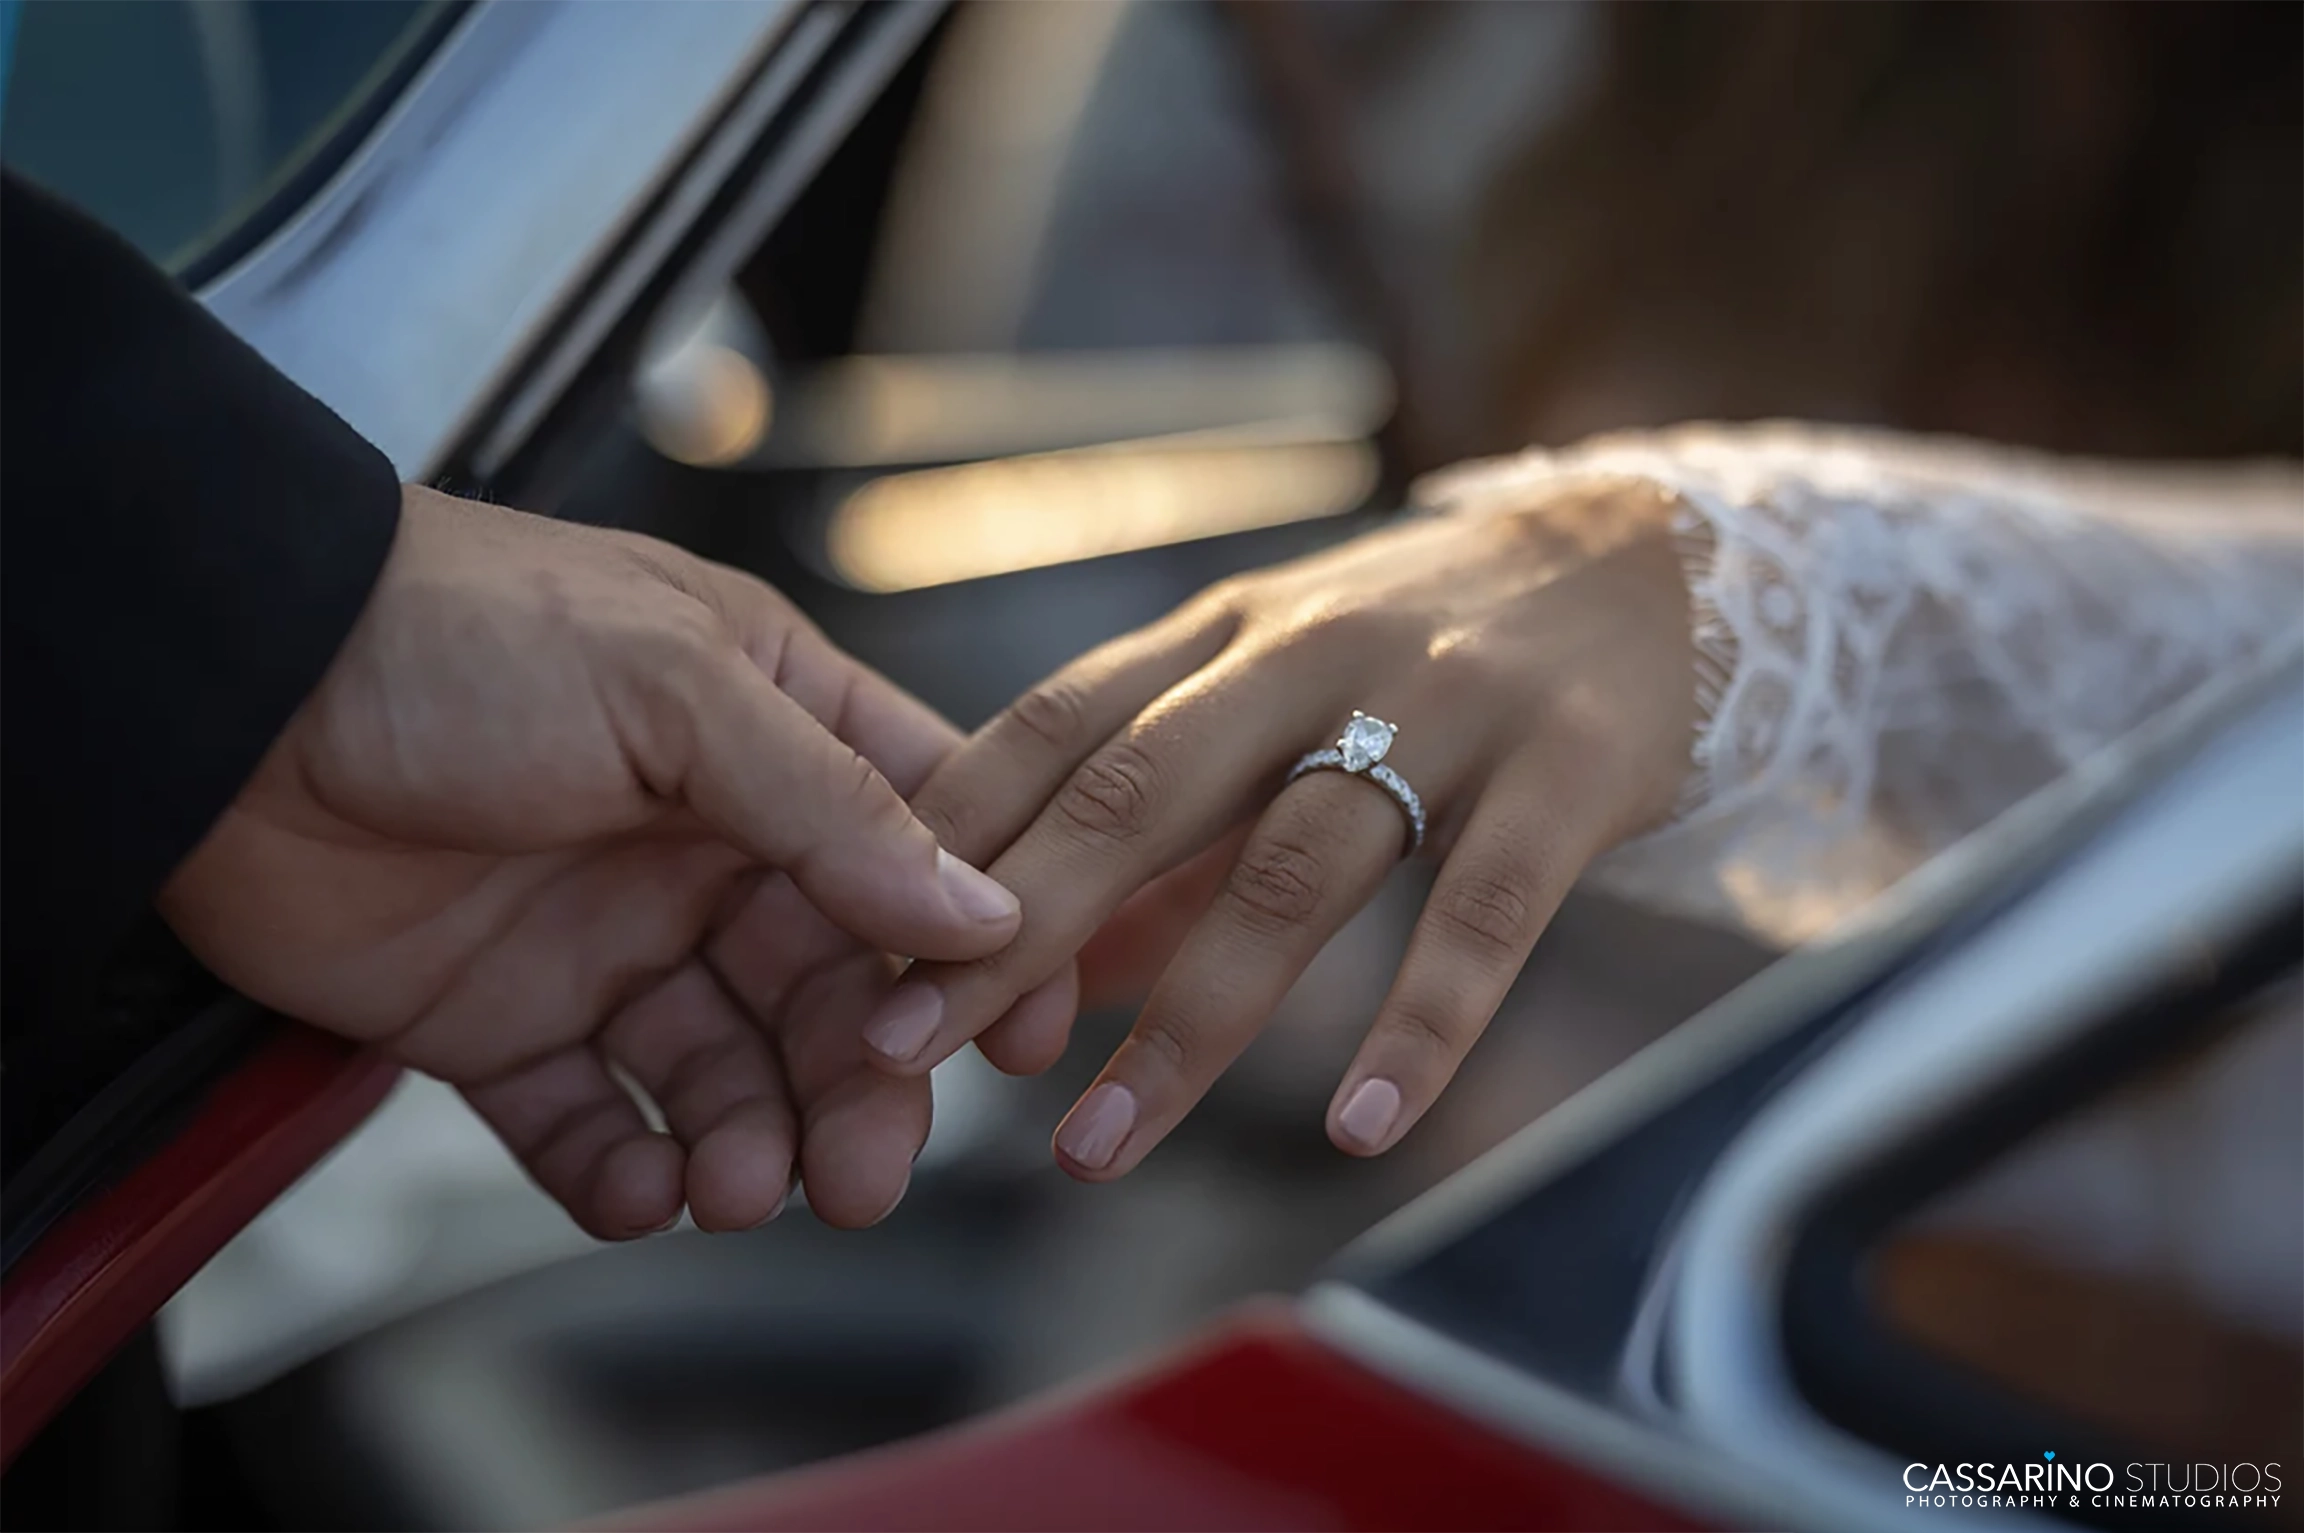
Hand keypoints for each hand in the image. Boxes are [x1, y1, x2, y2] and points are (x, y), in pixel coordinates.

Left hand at [159, 488, 1020, 1235]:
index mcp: (769, 733)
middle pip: (829, 988)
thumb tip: (979, 908)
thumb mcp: (672, 686)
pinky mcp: (504, 1019)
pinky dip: (625, 1169)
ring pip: (723, 1068)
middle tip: (864, 1173)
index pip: (919, 844)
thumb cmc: (454, 636)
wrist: (221, 694)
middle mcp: (705, 842)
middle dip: (858, 1087)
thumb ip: (831, 802)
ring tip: (742, 1188)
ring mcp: (607, 934)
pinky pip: (590, 1117)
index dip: (978, 940)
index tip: (1018, 1034)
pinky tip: (647, 1189)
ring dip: (750, 1138)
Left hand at [873, 479, 1696, 1177]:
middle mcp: (1309, 656)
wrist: (1646, 561)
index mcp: (1220, 634)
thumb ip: (1168, 825)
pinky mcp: (1567, 771)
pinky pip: (1485, 913)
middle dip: (1011, 927)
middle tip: (907, 1049)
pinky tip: (1357, 1128)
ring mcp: (1440, 709)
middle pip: (1136, 793)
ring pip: (1292, 870)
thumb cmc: (1424, 646)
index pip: (1051, 727)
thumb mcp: (1276, 694)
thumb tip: (1058, 972)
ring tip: (1096, 1148)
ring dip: (1185, 1021)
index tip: (849, 949)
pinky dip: (1419, 1023)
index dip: (945, 838)